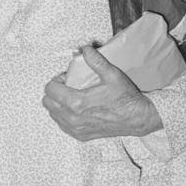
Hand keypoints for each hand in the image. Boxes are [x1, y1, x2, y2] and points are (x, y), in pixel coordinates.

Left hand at [42, 45, 162, 141]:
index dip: (57, 80)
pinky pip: (62, 125)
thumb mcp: (111, 75)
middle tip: (69, 86)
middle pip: (47, 102)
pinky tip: (77, 109)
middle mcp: (73, 119)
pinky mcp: (81, 136)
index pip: (49, 90)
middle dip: (55, 91)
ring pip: (53, 114)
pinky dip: (64, 116)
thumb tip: (85, 49)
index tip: (67, 78)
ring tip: (73, 97)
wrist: (138, 119)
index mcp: (77, 103)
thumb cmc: (125, 98)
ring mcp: (76, 129)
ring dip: (58, 104)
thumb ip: (96, 60)